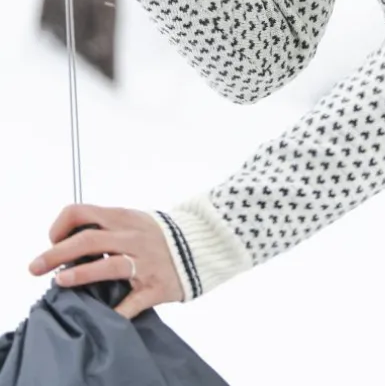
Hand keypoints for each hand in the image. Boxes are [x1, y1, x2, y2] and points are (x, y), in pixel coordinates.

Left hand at [28, 204, 183, 318]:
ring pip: (110, 266)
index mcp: (124, 219)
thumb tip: (69, 243)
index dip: (60, 227)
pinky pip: (134, 302)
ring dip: (81, 274)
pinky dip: (117, 312)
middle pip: (88, 241)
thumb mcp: (134, 221)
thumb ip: (106, 228)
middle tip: (35, 267)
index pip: (82, 213)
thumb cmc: (160, 235)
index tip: (54, 242)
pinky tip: (103, 319)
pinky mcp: (155, 286)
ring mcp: (146, 262)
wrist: (203, 244)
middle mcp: (133, 237)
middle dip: (55, 254)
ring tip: (60, 281)